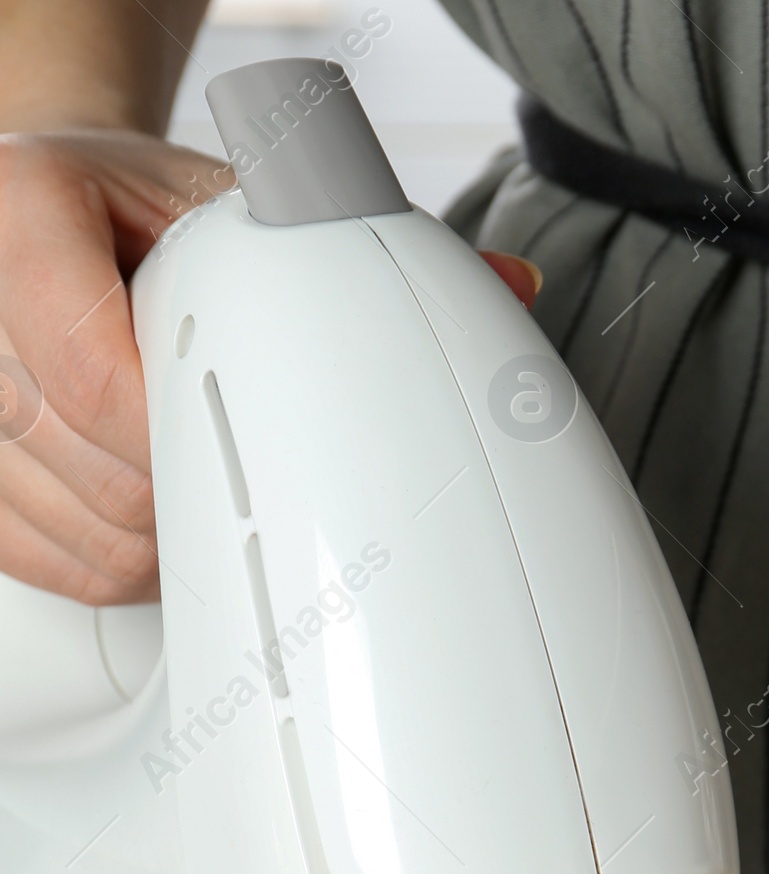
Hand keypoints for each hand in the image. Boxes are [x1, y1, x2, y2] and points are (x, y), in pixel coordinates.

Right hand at [0, 125, 545, 610]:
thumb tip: (509, 288)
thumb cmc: (154, 212)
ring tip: (216, 479)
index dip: (191, 440)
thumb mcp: (248, 196)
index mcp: (22, 215)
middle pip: (103, 479)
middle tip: (266, 466)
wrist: (70, 216)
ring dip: (178, 547)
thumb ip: (360, 242)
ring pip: (90, 540)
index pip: (97, 380)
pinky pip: (58, 570)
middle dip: (205, 497)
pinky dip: (130, 571)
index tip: (262, 448)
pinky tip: (170, 522)